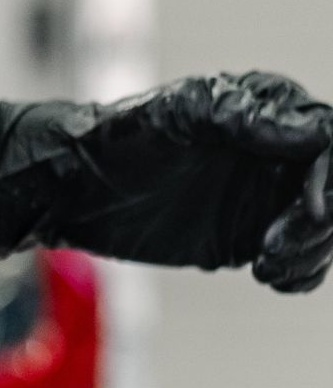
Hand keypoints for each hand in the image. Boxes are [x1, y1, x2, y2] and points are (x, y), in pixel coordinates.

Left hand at [0, 72, 332, 292]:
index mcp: (270, 111)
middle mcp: (278, 153)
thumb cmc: (124, 137)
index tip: (309, 211)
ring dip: (310, 253)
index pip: (328, 143)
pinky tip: (272, 276)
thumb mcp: (182, 115)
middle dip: (317, 225)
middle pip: (332, 192)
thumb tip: (313, 129)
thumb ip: (246, 118)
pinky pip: (296, 260)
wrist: (79, 188)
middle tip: (271, 248)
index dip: (329, 179)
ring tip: (266, 265)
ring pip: (320, 230)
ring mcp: (265, 198)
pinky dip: (298, 273)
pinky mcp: (247, 238)